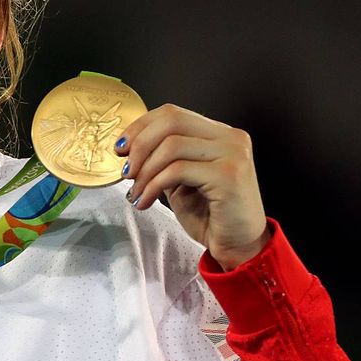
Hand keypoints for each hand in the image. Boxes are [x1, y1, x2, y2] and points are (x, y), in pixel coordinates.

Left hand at [114, 103, 269, 270]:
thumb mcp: (181, 181)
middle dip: (140, 144)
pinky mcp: (228, 175)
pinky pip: (177, 170)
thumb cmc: (212, 216)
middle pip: (171, 121)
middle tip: (126, 169)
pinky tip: (146, 201)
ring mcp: (232, 154)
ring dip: (145, 171)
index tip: (121, 147)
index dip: (141, 126)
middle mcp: (230, 138)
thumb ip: (164, 159)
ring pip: (171, 146)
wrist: (240, 247)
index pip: (173, 113)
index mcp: (220, 134)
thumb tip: (129, 148)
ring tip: (136, 192)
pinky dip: (153, 186)